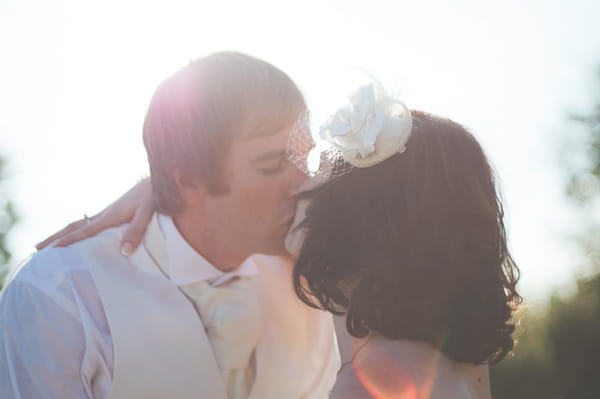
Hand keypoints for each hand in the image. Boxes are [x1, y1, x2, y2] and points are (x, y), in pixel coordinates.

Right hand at [35, 178, 154, 254]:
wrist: (156, 180)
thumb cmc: (152, 197)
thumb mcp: (146, 213)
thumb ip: (136, 230)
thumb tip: (124, 251)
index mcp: (109, 217)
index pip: (84, 231)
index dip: (69, 241)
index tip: (52, 251)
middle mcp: (103, 215)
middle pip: (74, 227)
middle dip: (56, 237)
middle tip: (36, 249)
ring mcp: (106, 213)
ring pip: (79, 224)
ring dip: (63, 234)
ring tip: (49, 244)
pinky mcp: (111, 212)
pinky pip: (88, 224)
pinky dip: (77, 231)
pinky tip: (77, 235)